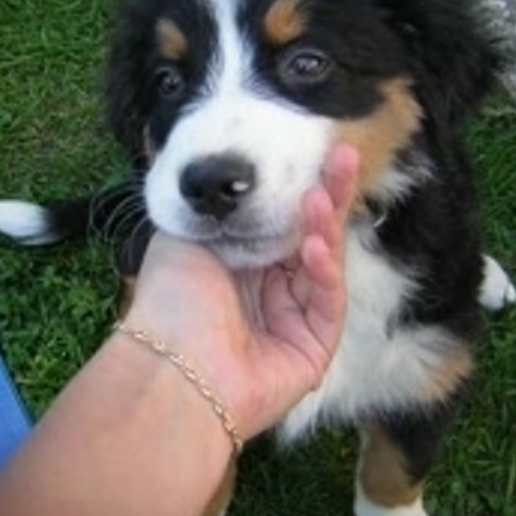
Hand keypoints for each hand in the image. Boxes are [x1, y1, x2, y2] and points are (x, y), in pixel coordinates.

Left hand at [126, 144, 359, 438]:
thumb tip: (233, 180)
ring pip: (323, 265)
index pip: (280, 221)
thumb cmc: (170, 299)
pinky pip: (328, 302)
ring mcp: (292, 320)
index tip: (318, 150)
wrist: (170, 365)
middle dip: (327, 196)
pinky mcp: (313, 348)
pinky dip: (325, 271)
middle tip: (344, 155)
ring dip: (323, 228)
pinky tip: (314, 244)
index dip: (298, 188)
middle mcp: (268, 290)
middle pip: (309, 237)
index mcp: (238, 266)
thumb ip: (214, 207)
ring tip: (318, 198)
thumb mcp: (181, 235)